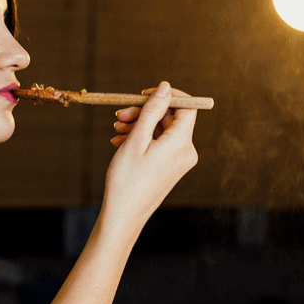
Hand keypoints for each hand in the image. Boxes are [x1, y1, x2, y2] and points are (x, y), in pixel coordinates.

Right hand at [101, 81, 197, 234]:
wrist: (124, 215)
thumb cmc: (127, 179)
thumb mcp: (137, 139)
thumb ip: (152, 110)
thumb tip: (165, 88)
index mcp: (182, 143)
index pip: (187, 106)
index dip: (168, 96)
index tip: (145, 94)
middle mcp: (186, 152)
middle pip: (171, 118)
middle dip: (145, 112)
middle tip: (120, 115)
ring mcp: (179, 161)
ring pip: (162, 131)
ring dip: (139, 126)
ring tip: (116, 130)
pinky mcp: (171, 168)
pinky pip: (159, 144)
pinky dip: (142, 139)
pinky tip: (121, 142)